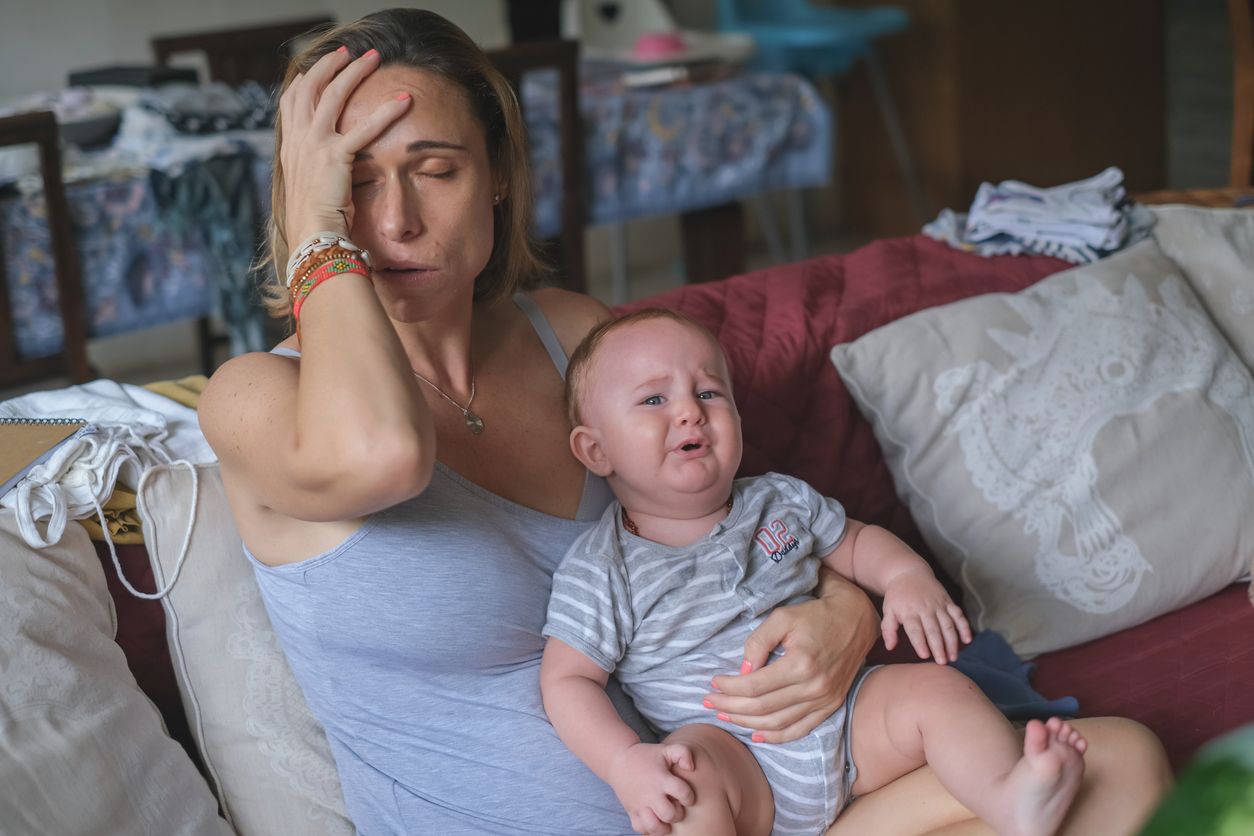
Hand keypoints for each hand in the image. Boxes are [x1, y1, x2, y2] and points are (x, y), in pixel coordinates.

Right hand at [277, 46, 411, 246]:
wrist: (313, 239)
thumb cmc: (316, 224)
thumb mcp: (311, 190)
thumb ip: (318, 172)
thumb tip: (329, 172)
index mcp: (291, 149)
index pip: (292, 101)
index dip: (306, 80)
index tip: (318, 68)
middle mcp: (298, 142)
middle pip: (310, 87)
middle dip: (330, 64)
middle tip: (350, 52)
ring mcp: (313, 146)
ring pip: (333, 94)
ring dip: (355, 72)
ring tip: (374, 58)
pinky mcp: (335, 157)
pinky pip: (364, 127)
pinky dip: (386, 111)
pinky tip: (404, 101)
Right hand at [607, 742, 695, 834]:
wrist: (619, 760)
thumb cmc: (647, 756)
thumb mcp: (666, 749)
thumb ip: (683, 753)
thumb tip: (691, 768)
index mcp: (661, 779)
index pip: (683, 793)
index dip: (689, 796)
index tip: (685, 795)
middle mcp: (650, 794)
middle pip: (669, 814)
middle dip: (678, 814)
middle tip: (676, 806)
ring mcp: (639, 804)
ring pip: (654, 826)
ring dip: (664, 826)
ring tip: (666, 818)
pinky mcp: (631, 811)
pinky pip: (640, 829)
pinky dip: (649, 829)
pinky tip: (654, 820)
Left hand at [705, 574, 877, 743]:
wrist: (856, 620)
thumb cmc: (816, 615)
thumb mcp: (782, 617)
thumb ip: (759, 642)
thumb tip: (743, 671)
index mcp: (800, 664)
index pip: (755, 685)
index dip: (730, 687)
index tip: (712, 682)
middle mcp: (813, 687)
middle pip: (762, 708)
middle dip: (731, 706)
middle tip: (709, 702)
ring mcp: (824, 700)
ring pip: (777, 723)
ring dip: (747, 723)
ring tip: (725, 715)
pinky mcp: (830, 706)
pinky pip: (800, 730)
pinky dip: (776, 737)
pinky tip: (756, 734)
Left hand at [881, 570, 971, 662]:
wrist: (909, 572)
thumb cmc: (897, 596)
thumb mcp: (888, 610)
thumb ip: (888, 629)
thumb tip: (890, 647)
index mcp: (909, 611)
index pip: (915, 630)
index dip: (920, 643)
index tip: (924, 656)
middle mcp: (925, 608)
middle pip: (933, 629)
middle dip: (939, 646)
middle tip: (942, 662)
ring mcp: (938, 605)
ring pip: (948, 624)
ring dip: (952, 641)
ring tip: (953, 657)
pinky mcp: (948, 601)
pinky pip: (958, 614)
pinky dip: (964, 626)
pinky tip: (967, 640)